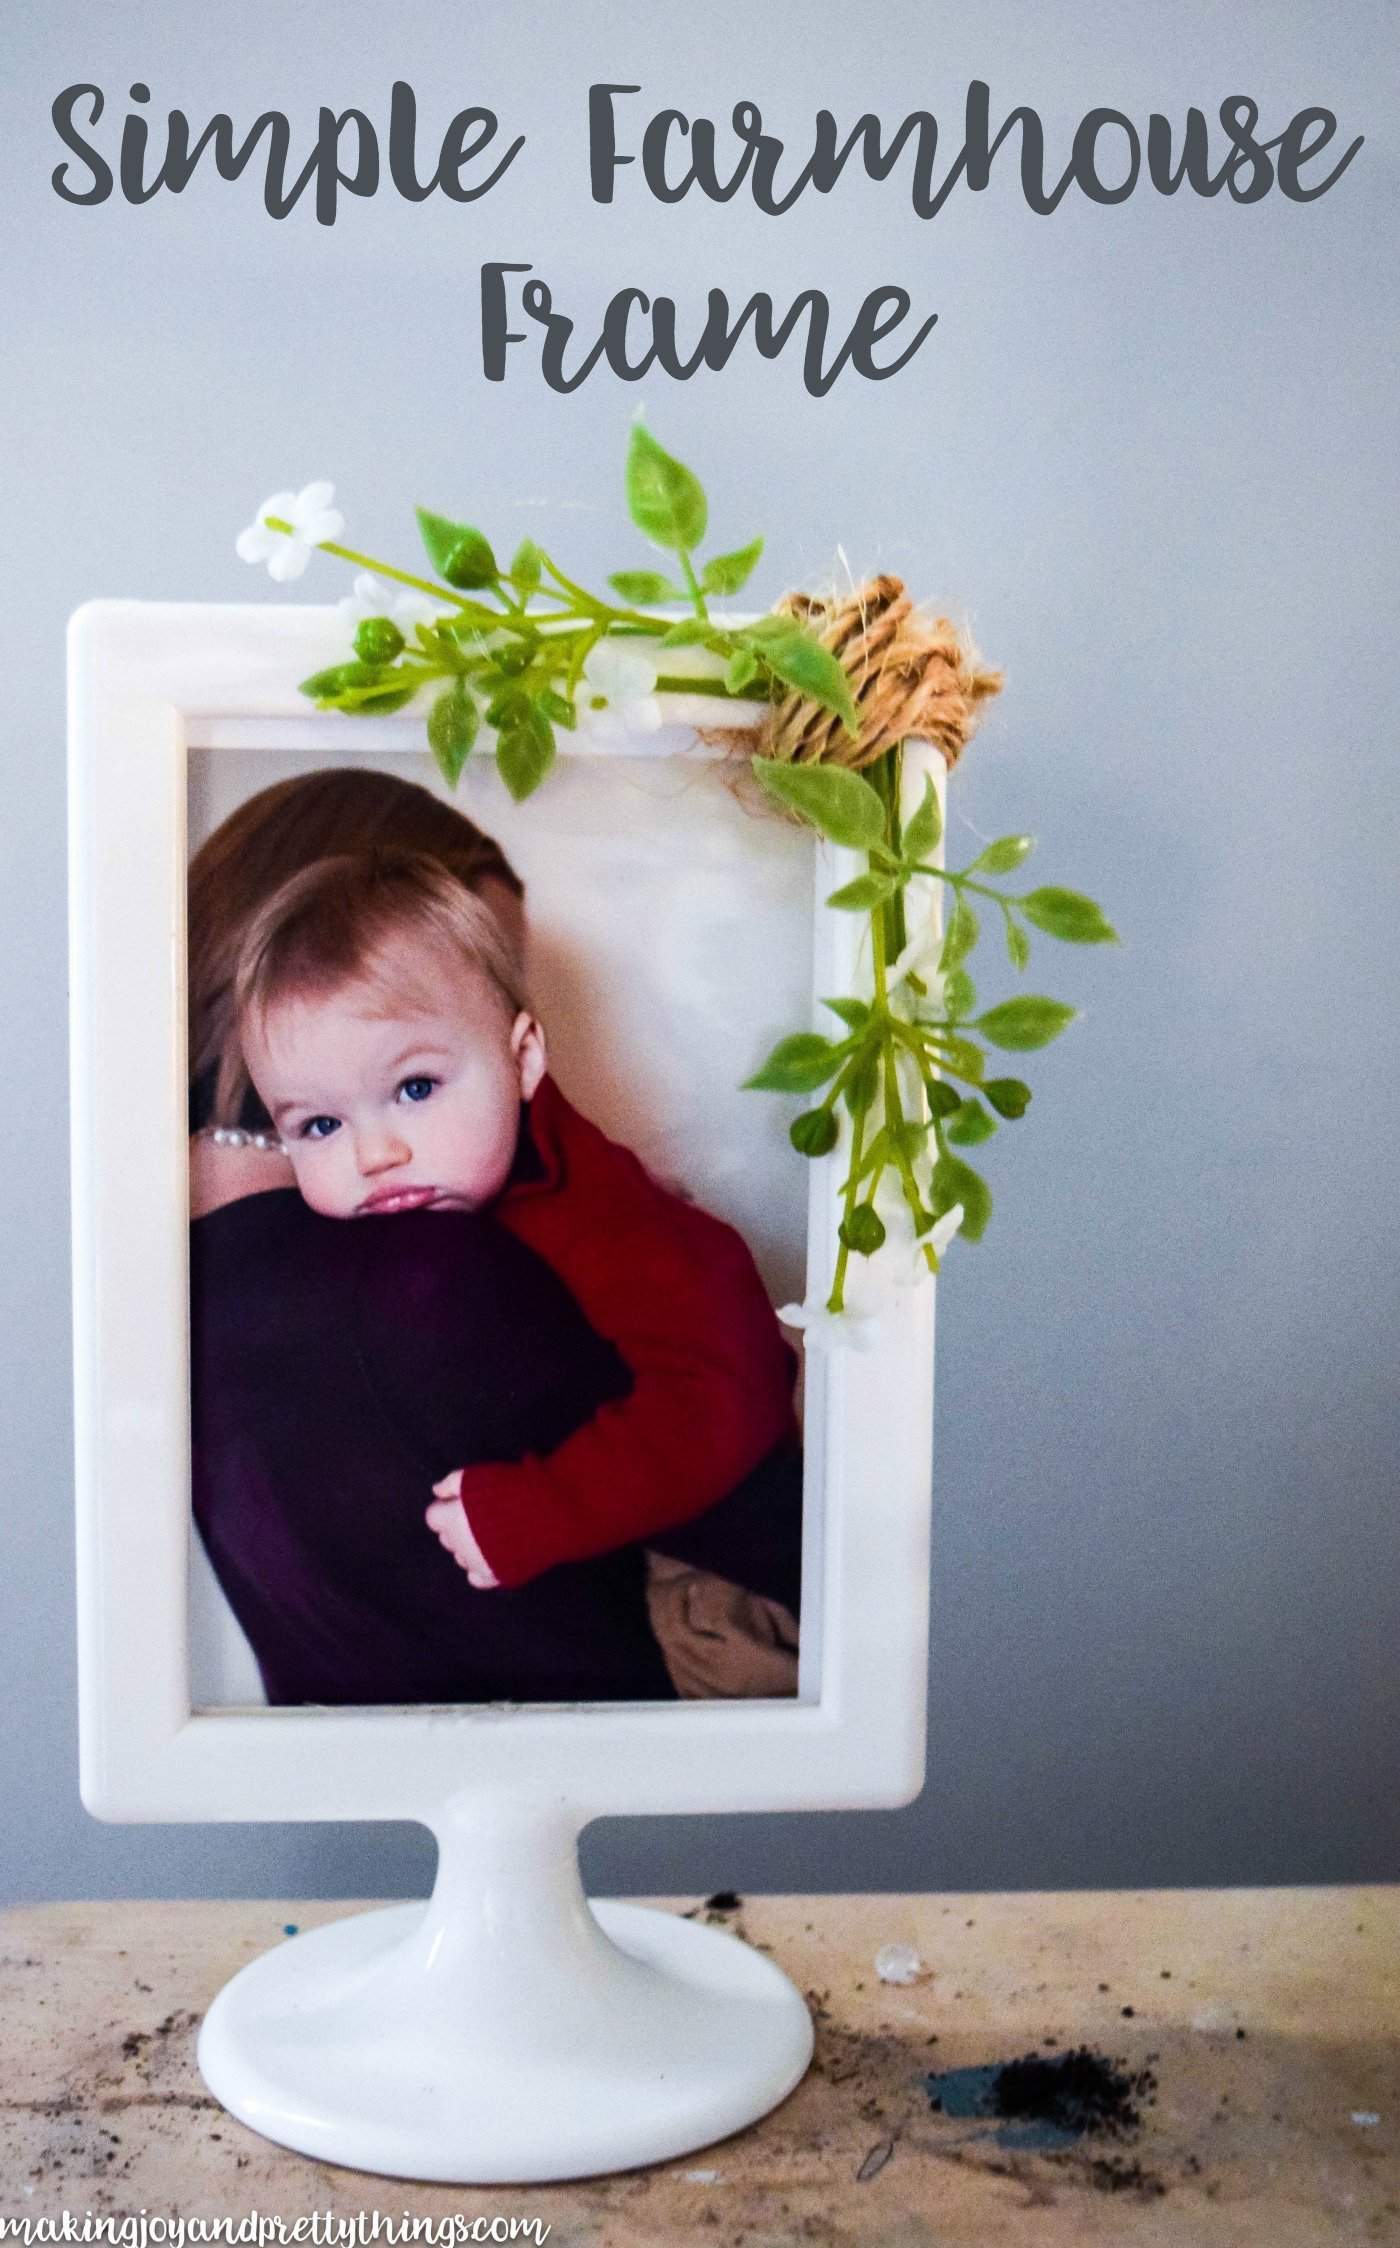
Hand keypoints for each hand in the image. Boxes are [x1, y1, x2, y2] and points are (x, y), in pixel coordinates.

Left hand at [426, 1471, 500, 1589]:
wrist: (547, 1515)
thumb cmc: (510, 1491)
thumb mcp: (477, 1476)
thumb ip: (451, 1483)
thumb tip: (436, 1491)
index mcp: (452, 1521)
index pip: (433, 1517)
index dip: (447, 1507)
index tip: (461, 1501)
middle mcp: (460, 1546)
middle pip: (447, 1538)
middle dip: (456, 1527)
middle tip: (478, 1514)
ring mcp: (476, 1564)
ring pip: (461, 1557)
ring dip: (469, 1546)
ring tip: (490, 1532)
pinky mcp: (495, 1576)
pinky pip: (476, 1577)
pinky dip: (480, 1566)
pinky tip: (492, 1553)